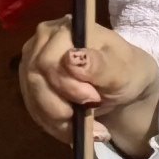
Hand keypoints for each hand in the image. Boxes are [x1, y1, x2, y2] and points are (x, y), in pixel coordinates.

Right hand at [16, 15, 158, 158]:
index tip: (94, 98)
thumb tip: (71, 58)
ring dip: (61, 122)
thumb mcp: (123, 70)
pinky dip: (57, 126)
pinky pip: (35, 111)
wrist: (124, 87)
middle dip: (63, 107)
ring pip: (33, 100)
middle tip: (93, 116)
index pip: (48, 61)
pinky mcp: (32, 86)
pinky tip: (77, 130)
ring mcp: (32, 64)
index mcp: (65, 28)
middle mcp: (42, 42)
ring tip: (90, 129)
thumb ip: (99, 65)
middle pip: (35, 81)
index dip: (68, 86)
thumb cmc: (127, 72)